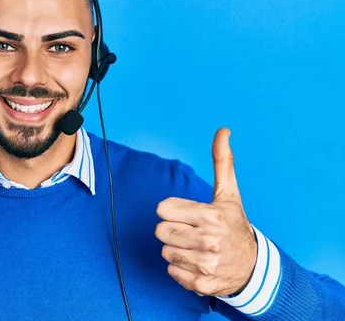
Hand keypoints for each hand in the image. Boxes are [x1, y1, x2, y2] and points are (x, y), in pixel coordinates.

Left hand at [154, 127, 256, 296]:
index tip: (185, 214)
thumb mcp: (229, 195)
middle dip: (172, 230)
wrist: (254, 266)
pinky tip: (197, 263)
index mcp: (210, 215)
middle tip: (190, 231)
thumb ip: (222, 162)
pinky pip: (172, 272)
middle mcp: (208, 240)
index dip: (171, 210)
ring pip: (165, 251)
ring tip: (196, 248)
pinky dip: (181, 270)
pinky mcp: (201, 283)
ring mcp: (205, 264)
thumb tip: (223, 130)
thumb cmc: (234, 226)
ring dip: (177, 250)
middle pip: (160, 231)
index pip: (162, 209)